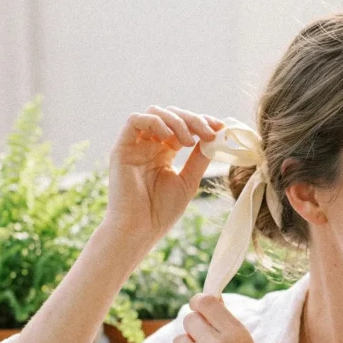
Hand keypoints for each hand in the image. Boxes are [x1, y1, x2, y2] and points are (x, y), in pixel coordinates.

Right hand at [106, 106, 224, 245]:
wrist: (139, 230)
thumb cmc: (161, 212)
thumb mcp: (188, 181)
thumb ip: (200, 159)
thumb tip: (216, 137)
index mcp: (164, 152)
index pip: (183, 126)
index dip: (202, 122)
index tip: (221, 127)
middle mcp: (149, 145)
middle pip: (171, 116)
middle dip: (193, 120)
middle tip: (209, 132)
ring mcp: (135, 145)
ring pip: (155, 113)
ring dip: (177, 121)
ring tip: (189, 142)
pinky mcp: (121, 148)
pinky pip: (135, 120)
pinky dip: (155, 122)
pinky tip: (169, 137)